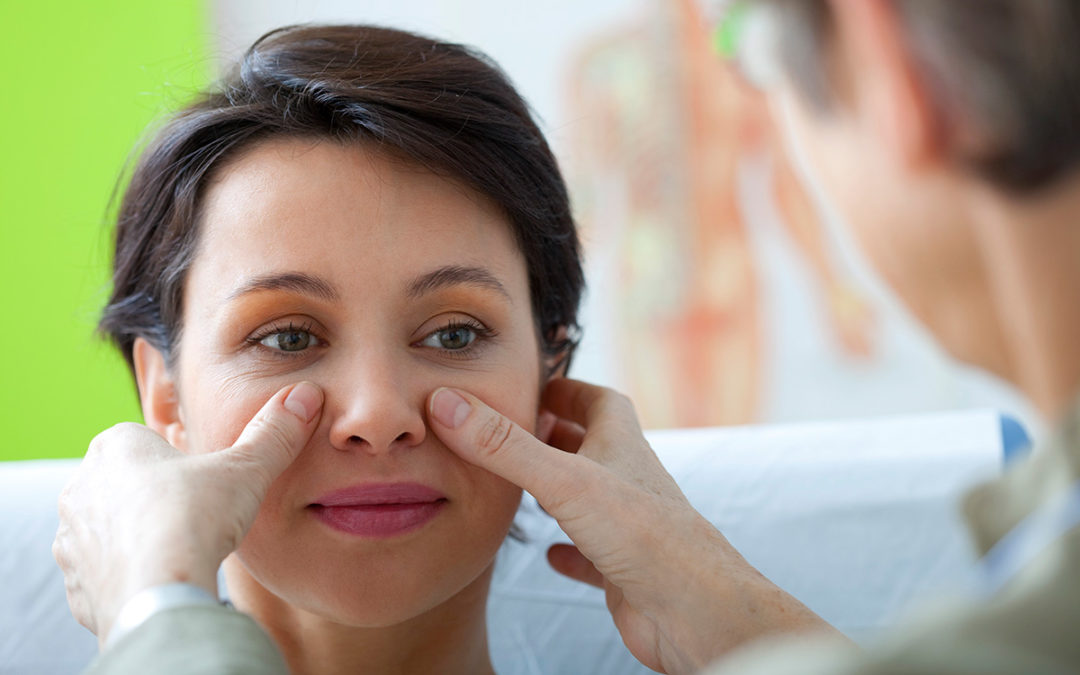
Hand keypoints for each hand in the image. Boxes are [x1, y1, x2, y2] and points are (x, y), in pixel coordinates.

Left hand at [53, 382, 322, 646]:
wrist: (159, 594)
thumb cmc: (195, 520)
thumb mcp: (247, 470)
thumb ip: (273, 434)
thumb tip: (305, 397)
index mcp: (116, 445)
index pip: (149, 444)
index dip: (182, 465)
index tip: (207, 486)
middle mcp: (81, 485)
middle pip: (128, 486)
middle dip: (157, 501)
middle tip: (198, 520)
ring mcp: (71, 538)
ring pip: (111, 532)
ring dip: (140, 541)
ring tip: (182, 555)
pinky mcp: (74, 584)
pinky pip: (103, 576)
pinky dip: (129, 580)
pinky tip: (162, 585)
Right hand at [429, 378, 836, 673]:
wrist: (695, 610)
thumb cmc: (645, 537)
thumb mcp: (563, 480)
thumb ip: (505, 446)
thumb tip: (448, 403)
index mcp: (620, 445)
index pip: (596, 400)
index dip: (565, 388)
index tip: (529, 384)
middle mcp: (626, 480)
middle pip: (591, 445)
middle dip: (553, 435)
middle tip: (513, 433)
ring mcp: (627, 526)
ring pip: (589, 497)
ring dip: (557, 489)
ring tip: (519, 486)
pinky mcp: (624, 570)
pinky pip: (592, 553)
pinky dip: (569, 550)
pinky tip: (550, 554)